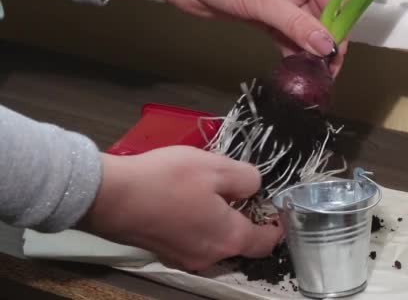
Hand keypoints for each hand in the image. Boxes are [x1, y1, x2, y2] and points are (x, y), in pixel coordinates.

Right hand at [77, 146, 282, 270]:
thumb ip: (246, 179)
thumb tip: (254, 189)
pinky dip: (199, 227)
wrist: (111, 197)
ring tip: (212, 196)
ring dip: (220, 223)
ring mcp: (184, 258)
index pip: (265, 242)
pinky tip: (187, 205)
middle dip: (245, 222)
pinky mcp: (163, 253)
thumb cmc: (169, 180)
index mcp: (229, 238)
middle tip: (241, 195)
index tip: (277, 212)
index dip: (276, 227)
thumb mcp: (216, 167)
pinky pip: (193, 241)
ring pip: (215, 242)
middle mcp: (210, 256)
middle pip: (239, 243)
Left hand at [102, 0, 347, 75]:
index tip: (337, 51)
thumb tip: (323, 44)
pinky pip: (285, 33)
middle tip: (326, 68)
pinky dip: (290, 49)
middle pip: (321, 14)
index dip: (338, 25)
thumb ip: (295, 24)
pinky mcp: (264, 13)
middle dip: (323, 41)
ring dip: (307, 49)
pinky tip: (295, 64)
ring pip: (303, 27)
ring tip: (311, 71)